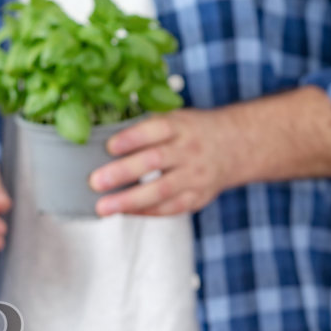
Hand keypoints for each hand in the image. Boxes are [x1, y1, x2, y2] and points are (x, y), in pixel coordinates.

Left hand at [88, 108, 242, 217]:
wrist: (235, 146)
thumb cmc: (189, 131)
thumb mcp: (175, 118)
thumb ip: (146, 125)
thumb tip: (100, 131)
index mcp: (181, 126)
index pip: (157, 129)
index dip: (133, 138)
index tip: (109, 146)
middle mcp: (189, 150)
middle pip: (155, 161)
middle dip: (123, 172)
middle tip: (95, 181)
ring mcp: (195, 176)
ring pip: (162, 190)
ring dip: (129, 200)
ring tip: (103, 207)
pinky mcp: (198, 197)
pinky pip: (170, 208)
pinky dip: (145, 212)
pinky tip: (124, 212)